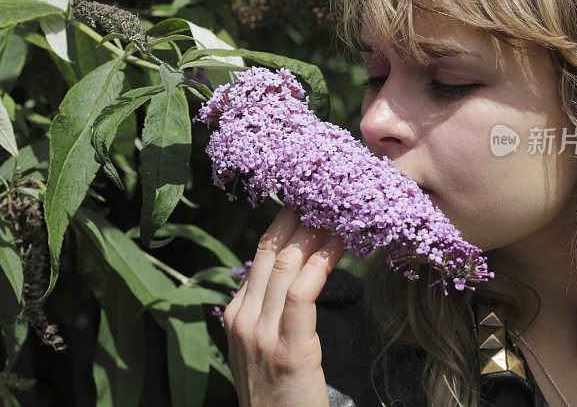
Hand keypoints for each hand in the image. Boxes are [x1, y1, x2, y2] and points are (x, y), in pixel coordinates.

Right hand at [223, 206, 345, 406]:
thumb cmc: (280, 392)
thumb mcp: (264, 345)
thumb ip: (273, 309)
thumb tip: (301, 270)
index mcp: (237, 311)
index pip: (260, 252)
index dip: (286, 221)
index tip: (311, 197)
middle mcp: (242, 316)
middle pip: (270, 249)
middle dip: (300, 215)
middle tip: (328, 189)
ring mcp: (260, 332)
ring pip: (285, 264)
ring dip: (315, 231)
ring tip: (339, 209)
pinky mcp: (287, 349)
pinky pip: (302, 293)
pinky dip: (321, 263)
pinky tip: (340, 244)